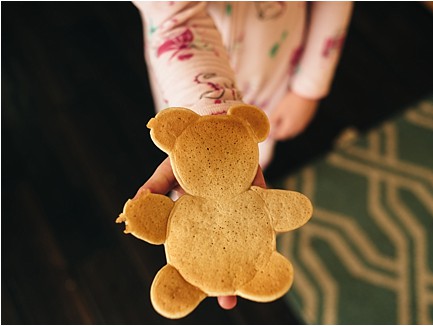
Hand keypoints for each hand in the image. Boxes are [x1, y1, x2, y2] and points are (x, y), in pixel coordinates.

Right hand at [137, 157, 268, 309]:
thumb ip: (153, 187)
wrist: (216, 127)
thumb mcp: (168, 171)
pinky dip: (271, 226)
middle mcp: (219, 220)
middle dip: (225, 280)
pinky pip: (267, 212)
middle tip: (227, 304)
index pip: (191, 252)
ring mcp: (240, 209)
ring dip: (252, 261)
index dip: (190, 273)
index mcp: (194, 220)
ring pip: (247, 241)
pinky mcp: (259, 193)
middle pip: (222, 254)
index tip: (190, 294)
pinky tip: (274, 245)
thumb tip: (133, 206)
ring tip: (253, 284)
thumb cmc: (187, 154)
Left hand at [268, 91, 318, 139]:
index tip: (267, 132)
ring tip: (281, 123)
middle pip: (287, 134)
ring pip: (293, 130)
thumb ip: (272, 119)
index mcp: (289, 128)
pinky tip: (290, 118)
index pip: (279, 136)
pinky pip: (299, 125)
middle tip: (273, 128)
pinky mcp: (308, 119)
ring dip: (286, 129)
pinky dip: (293, 125)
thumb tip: (268, 126)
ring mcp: (304, 124)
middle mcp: (297, 128)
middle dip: (279, 133)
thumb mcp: (279, 110)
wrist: (307, 94)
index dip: (272, 135)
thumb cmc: (292, 101)